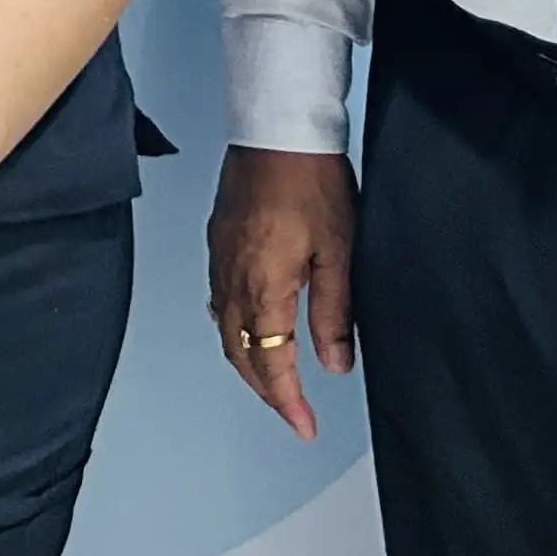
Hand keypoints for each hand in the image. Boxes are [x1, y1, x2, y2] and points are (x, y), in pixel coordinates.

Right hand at [206, 145, 357, 440]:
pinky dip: (235, 327)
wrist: (277, 128)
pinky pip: (219, 300)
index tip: (304, 426)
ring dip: (248, 360)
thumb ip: (334, 313)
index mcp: (263, 287)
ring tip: (274, 377)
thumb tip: (335, 363)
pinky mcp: (217, 240)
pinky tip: (252, 325)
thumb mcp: (339, 251)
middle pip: (239, 354)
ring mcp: (219, 258)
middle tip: (292, 410)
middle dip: (265, 389)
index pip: (270, 362)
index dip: (287, 400)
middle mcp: (232, 279)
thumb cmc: (312, 182)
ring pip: (225, 329)